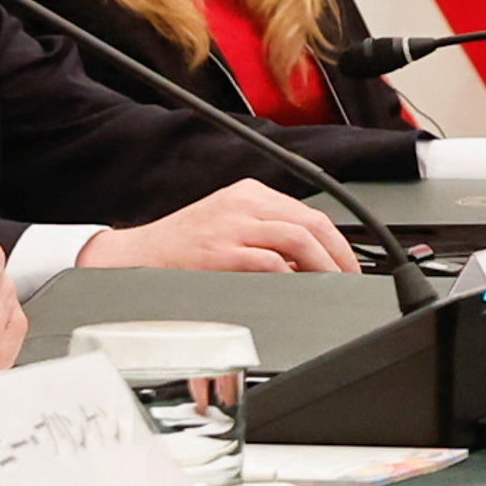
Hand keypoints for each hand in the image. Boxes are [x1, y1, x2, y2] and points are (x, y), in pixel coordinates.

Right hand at [92, 181, 358, 273]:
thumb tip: (310, 260)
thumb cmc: (180, 247)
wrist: (134, 257)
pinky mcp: (219, 252)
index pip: (309, 214)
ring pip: (297, 238)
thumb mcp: (228, 224)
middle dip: (339, 254)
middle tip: (351, 279)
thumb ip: (266, 234)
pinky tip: (299, 290)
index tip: (350, 265)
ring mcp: (231, 226)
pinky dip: (290, 276)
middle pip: (311, 223)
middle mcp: (244, 204)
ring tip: (334, 286)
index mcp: (249, 195)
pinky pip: (268, 261)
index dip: (338, 242)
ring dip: (324, 266)